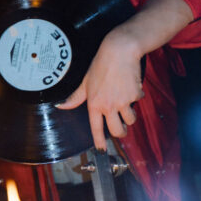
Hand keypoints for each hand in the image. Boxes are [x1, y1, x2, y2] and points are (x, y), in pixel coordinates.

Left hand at [55, 24, 144, 150]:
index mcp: (94, 104)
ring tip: (127, 105)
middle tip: (122, 129)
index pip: (96, 128)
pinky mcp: (135, 95)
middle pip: (117, 131)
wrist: (120, 51)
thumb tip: (62, 106)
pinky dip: (136, 96)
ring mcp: (122, 102)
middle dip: (121, 133)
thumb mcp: (85, 81)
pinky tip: (131, 86)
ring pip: (130, 120)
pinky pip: (138, 102)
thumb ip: (75, 97)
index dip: (99, 141)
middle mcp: (108, 106)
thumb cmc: (101, 64)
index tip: (102, 150)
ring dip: (130, 116)